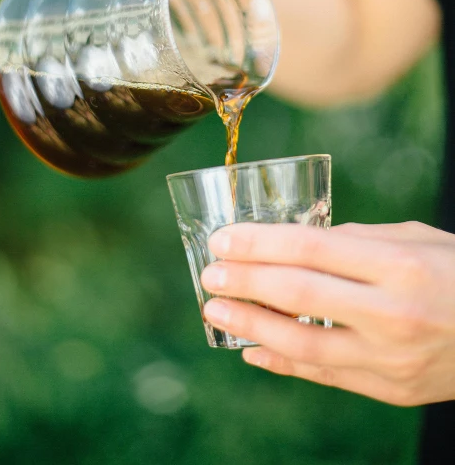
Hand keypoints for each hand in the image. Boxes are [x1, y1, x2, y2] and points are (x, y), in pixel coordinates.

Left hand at [201, 220, 454, 405]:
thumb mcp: (417, 239)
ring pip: (303, 344)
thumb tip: (300, 243)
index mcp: (398, 264)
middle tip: (210, 273)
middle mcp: (391, 312)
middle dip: (245, 281)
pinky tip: (251, 349)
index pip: (310, 247)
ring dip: (250, 325)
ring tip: (216, 310)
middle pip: (298, 294)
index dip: (259, 243)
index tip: (223, 238)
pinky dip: (282, 363)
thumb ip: (357, 240)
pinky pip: (324, 375)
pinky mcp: (391, 389)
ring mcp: (390, 358)